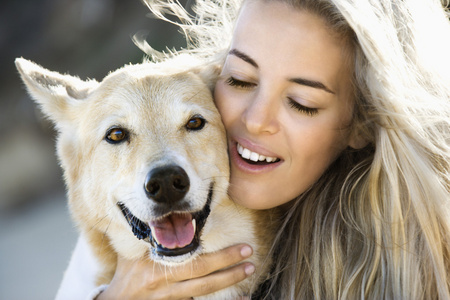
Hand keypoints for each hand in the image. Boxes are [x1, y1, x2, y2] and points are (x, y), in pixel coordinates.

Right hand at [96, 244, 254, 299]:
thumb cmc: (126, 273)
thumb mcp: (133, 253)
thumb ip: (151, 239)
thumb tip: (166, 218)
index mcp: (157, 266)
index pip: (190, 258)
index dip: (215, 254)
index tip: (234, 243)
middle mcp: (166, 283)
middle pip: (202, 273)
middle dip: (227, 261)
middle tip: (248, 251)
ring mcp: (172, 298)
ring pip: (205, 290)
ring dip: (229, 280)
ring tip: (249, 269)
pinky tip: (241, 299)